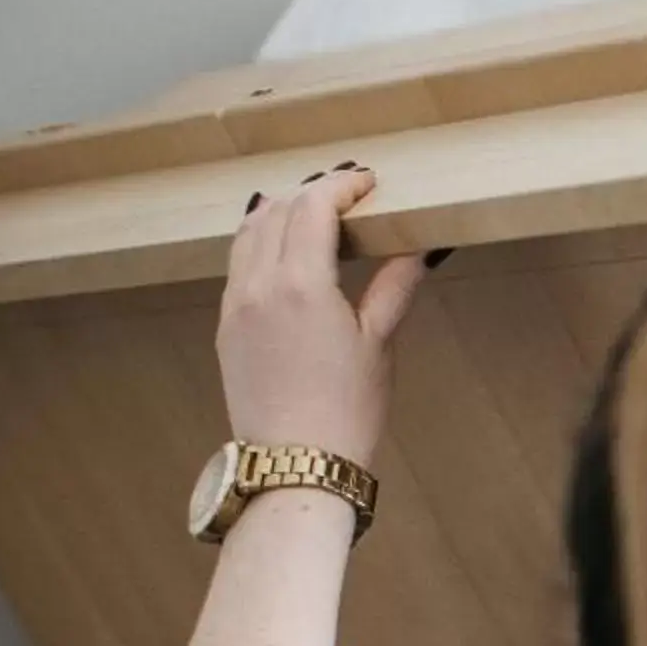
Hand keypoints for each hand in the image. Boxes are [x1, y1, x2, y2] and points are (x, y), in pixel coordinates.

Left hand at [217, 165, 428, 465]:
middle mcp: (259, 283)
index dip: (341, 185)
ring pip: (249, 232)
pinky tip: (283, 249)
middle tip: (347, 194)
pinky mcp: (226, 325)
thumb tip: (419, 249)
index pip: (313, 206)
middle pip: (277, 210)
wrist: (297, 463)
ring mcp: (236, 303)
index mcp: (301, 283)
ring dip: (280, 211)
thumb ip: (394, 287)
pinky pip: (238, 263)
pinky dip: (261, 240)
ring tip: (312, 212)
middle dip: (312, 192)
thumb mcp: (379, 344)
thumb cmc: (347, 410)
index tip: (367, 181)